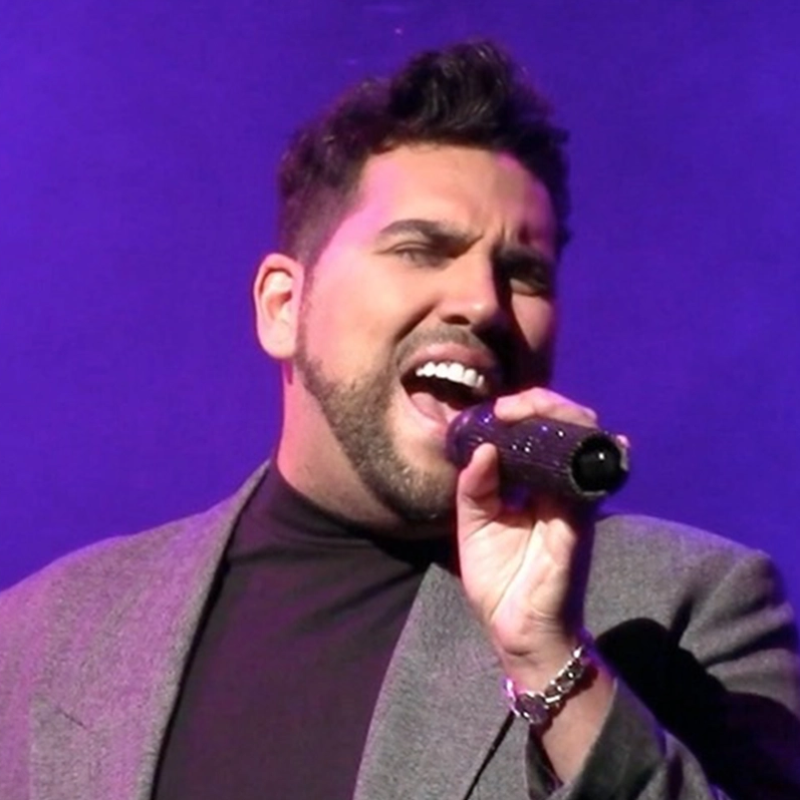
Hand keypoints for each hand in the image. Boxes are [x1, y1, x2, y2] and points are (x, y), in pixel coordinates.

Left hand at [455, 387, 599, 673]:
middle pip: (567, 431)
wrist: (517, 630)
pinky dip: (600, 457)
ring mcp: (571, 505)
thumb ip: (475, 489)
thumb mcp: (474, 526)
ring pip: (584, 447)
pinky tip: (600, 439)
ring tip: (533, 410)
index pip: (535, 437)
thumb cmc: (498, 580)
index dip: (522, 413)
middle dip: (545, 405)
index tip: (496, 410)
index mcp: (529, 487)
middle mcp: (556, 489)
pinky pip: (592, 485)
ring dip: (566, 419)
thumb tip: (481, 450)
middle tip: (512, 407)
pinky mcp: (577, 525)